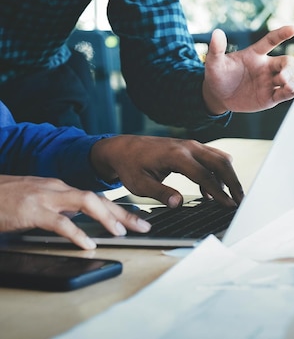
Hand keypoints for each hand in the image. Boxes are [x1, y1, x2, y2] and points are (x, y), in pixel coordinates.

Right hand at [0, 175, 150, 249]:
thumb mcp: (37, 201)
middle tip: (142, 227)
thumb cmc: (6, 199)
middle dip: (124, 213)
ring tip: (121, 232)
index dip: (120, 209)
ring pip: (86, 202)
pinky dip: (77, 233)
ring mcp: (46, 198)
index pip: (97, 197)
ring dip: (107, 217)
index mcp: (60, 188)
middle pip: (98, 198)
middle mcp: (58, 189)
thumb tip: (77, 221)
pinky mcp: (32, 211)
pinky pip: (60, 223)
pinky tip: (87, 243)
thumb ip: (58, 209)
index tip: (138, 220)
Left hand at [90, 135, 243, 207]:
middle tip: (241, 200)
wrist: (124, 147)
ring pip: (220, 158)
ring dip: (228, 177)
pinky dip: (218, 172)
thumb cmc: (130, 165)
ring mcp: (191, 145)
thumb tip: (178, 203)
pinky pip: (212, 157)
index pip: (205, 175)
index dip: (219, 192)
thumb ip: (160, 193)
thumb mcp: (140, 184)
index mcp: (176, 155)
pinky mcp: (192, 147)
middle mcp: (188, 146)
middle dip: (233, 182)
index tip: (229, 204)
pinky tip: (212, 191)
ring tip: (231, 197)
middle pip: (220, 162)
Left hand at [202, 25, 293, 114]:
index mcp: (255, 54)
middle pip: (287, 62)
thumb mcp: (214, 63)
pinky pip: (287, 94)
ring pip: (290, 78)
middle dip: (289, 68)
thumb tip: (217, 33)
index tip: (293, 28)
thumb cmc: (217, 75)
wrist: (217, 96)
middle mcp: (267, 67)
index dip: (282, 34)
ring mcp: (270, 82)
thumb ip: (216, 49)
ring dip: (292, 81)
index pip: (271, 41)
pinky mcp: (270, 97)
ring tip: (285, 85)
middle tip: (282, 77)